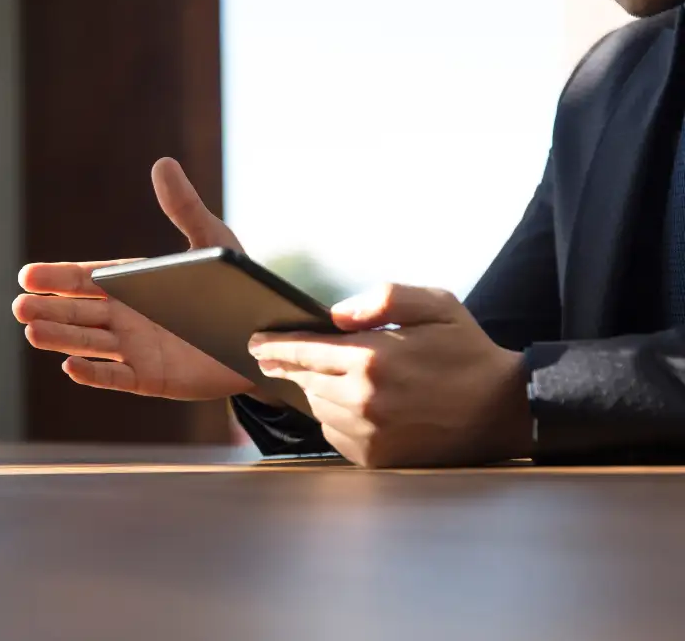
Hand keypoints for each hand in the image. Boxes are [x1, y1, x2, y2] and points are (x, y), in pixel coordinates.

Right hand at [14, 157, 253, 400]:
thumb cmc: (236, 287)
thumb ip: (184, 208)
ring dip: (61, 338)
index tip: (27, 275)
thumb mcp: (212, 243)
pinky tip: (69, 366)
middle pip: (79, 312)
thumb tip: (162, 163)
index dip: (57, 278)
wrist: (265, 339)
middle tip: (19, 306)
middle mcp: (127, 317)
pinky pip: (117, 376)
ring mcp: (135, 349)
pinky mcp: (151, 378)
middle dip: (49, 309)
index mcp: (133, 284)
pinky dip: (94, 374)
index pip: (87, 280)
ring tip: (32, 332)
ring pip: (90, 343)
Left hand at [248, 284, 532, 467]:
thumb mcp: (434, 305)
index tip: (254, 343)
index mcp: (373, 358)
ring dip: (317, 391)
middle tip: (280, 356)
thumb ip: (382, 299)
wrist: (503, 411)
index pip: (304, 351)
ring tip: (332, 377)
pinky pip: (334, 434)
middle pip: (305, 380)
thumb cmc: (466, 352)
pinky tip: (354, 404)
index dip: (275, 346)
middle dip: (293, 367)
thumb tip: (334, 315)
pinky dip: (335, 417)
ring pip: (317, 407)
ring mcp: (368, 433)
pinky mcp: (375, 458)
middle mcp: (364, 399)